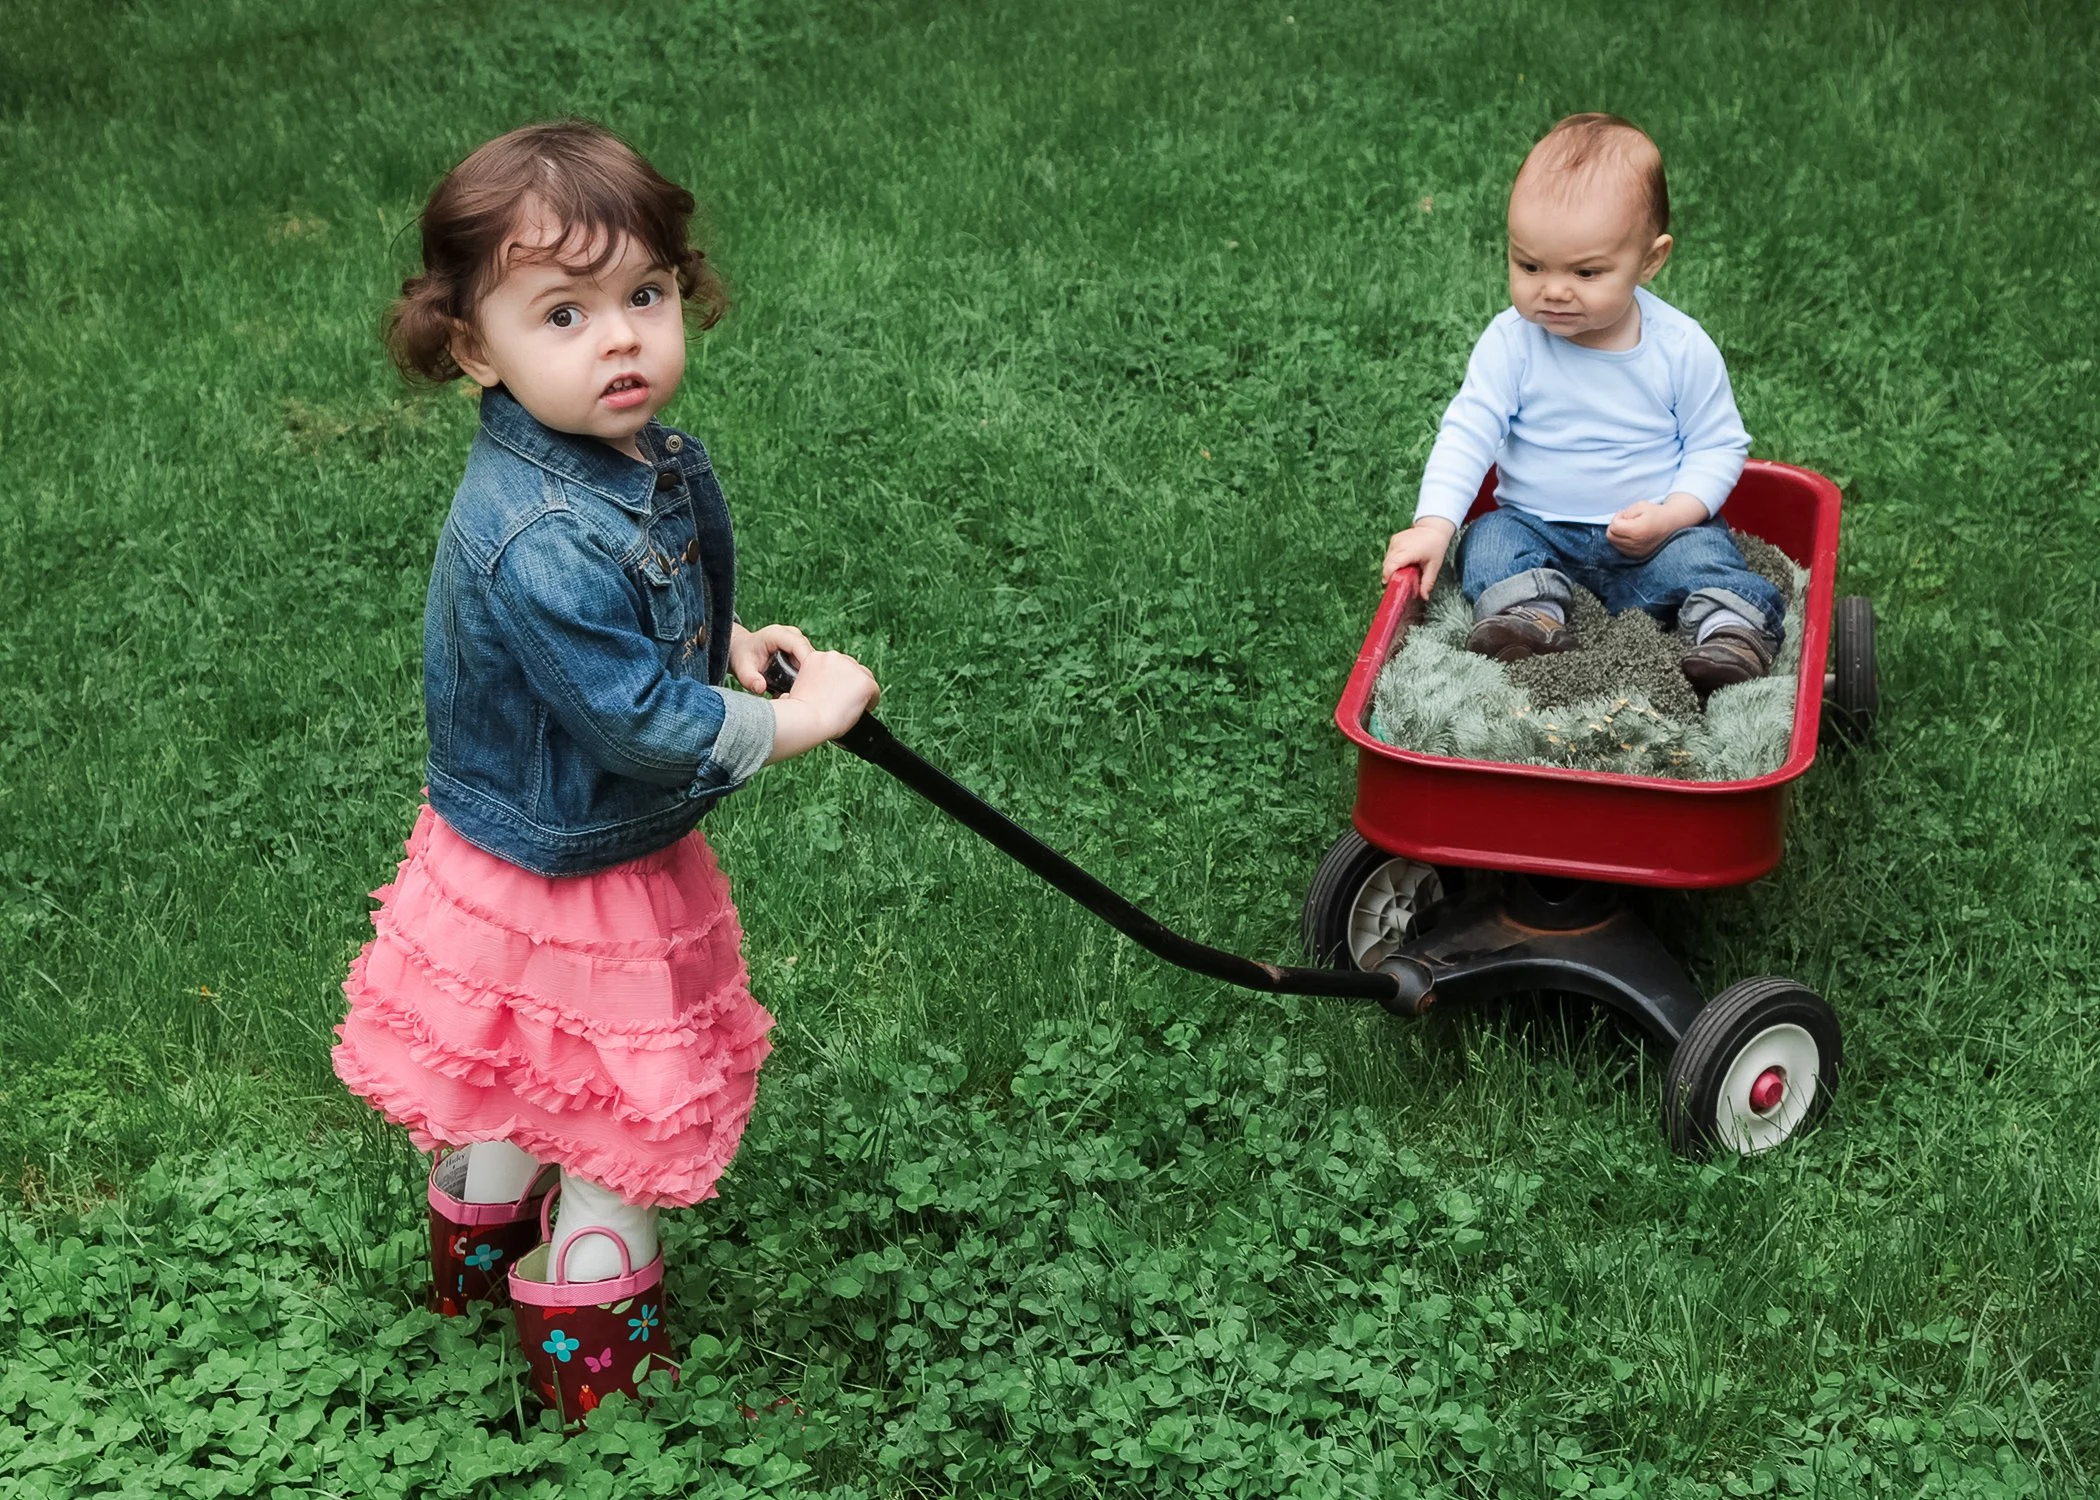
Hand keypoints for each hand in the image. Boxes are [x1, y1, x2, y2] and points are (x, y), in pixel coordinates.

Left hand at [728, 621, 812, 693]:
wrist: (742, 650)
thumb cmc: (742, 657)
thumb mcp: (741, 668)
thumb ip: (749, 678)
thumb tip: (760, 688)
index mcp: (778, 634)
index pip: (799, 646)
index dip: (807, 664)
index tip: (807, 686)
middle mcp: (792, 635)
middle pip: (810, 655)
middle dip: (809, 675)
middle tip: (804, 697)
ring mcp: (800, 642)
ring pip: (813, 661)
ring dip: (809, 678)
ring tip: (802, 697)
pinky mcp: (803, 651)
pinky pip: (811, 665)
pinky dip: (807, 678)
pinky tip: (801, 691)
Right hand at [764, 648, 880, 762]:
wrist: (806, 720)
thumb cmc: (797, 713)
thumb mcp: (794, 690)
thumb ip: (802, 685)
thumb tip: (790, 695)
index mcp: (815, 657)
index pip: (834, 666)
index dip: (835, 681)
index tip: (832, 694)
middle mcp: (834, 657)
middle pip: (851, 669)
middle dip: (848, 684)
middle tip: (843, 703)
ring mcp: (851, 668)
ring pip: (864, 678)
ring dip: (859, 691)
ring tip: (851, 708)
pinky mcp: (865, 682)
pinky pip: (874, 692)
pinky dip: (871, 703)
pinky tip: (862, 712)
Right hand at [1383, 518, 1457, 592]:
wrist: (1434, 528)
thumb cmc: (1435, 546)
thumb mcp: (1434, 566)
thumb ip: (1427, 582)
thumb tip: (1424, 597)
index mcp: (1409, 552)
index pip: (1391, 565)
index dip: (1388, 576)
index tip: (1389, 584)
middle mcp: (1399, 545)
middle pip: (1386, 564)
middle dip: (1390, 574)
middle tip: (1399, 580)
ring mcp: (1395, 541)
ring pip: (1386, 559)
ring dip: (1391, 567)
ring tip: (1402, 570)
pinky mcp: (1394, 539)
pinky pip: (1389, 553)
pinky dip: (1392, 559)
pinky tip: (1402, 560)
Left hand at [1606, 494, 1705, 557]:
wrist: (1672, 524)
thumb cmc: (1655, 513)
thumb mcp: (1640, 505)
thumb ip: (1624, 513)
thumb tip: (1614, 523)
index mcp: (1637, 531)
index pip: (1614, 526)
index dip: (1618, 517)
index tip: (1626, 513)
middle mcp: (1636, 544)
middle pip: (1611, 536)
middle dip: (1615, 526)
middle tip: (1627, 519)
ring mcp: (1637, 552)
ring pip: (1614, 543)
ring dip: (1618, 534)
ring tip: (1630, 526)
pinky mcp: (1637, 556)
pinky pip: (1620, 549)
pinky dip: (1622, 541)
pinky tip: (1632, 535)